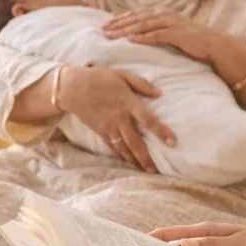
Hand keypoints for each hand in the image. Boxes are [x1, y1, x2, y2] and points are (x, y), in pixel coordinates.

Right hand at [57, 65, 175, 172]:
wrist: (73, 88)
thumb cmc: (100, 78)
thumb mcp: (123, 75)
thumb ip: (142, 84)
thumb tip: (160, 93)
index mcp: (129, 104)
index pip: (149, 121)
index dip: (161, 132)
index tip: (173, 142)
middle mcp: (120, 119)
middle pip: (136, 142)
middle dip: (146, 157)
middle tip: (156, 170)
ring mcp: (109, 127)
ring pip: (124, 148)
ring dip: (135, 160)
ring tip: (145, 170)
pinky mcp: (100, 131)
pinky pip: (112, 146)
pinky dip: (120, 155)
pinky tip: (128, 162)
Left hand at [103, 7, 221, 61]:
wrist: (213, 44)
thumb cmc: (191, 40)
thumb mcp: (171, 31)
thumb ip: (155, 28)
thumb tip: (135, 31)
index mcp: (162, 13)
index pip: (136, 14)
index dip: (120, 18)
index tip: (105, 23)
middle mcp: (165, 14)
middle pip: (136, 18)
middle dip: (118, 23)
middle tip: (103, 29)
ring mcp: (171, 23)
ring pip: (143, 25)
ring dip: (126, 30)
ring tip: (112, 35)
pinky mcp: (177, 33)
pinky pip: (156, 35)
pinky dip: (142, 36)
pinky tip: (131, 39)